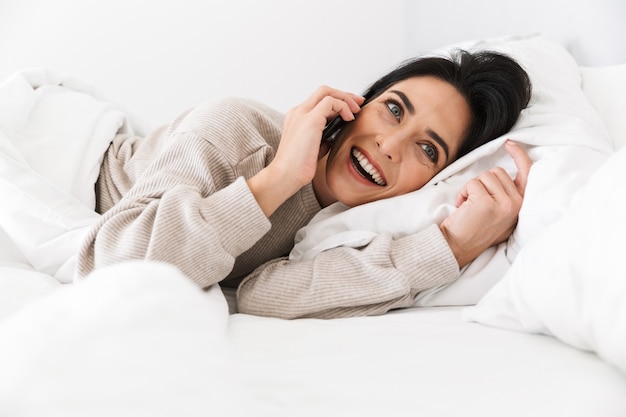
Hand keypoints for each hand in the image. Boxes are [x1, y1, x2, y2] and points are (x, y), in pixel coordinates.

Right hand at [248, 86, 363, 216]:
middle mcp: (298, 112)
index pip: (319, 100)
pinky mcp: (310, 119)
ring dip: (346, 99)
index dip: (337, 101)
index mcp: (297, 118)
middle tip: (359, 103)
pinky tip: (349, 118)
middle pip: (323, 91)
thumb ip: (323, 139)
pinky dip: (343, 107)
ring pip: (327, 92)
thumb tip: (334, 137)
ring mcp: (302, 113)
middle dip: (344, 95)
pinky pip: (331, 102)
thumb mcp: (314, 149)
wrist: (285, 175)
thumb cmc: (297, 167)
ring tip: (356, 111)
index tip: (351, 109)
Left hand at [439, 140, 531, 267]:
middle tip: (476, 203)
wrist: (457, 247)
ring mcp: (503, 204)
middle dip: (483, 183)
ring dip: (472, 188)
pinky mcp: (486, 203)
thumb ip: (507, 196)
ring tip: (470, 206)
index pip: (527, 175)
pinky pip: (472, 183)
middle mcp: (517, 205)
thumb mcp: (500, 214)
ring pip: (485, 176)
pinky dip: (463, 193)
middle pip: (499, 172)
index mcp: (521, 206)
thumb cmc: (474, 230)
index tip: (510, 144)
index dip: (519, 156)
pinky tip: (463, 208)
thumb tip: (505, 174)